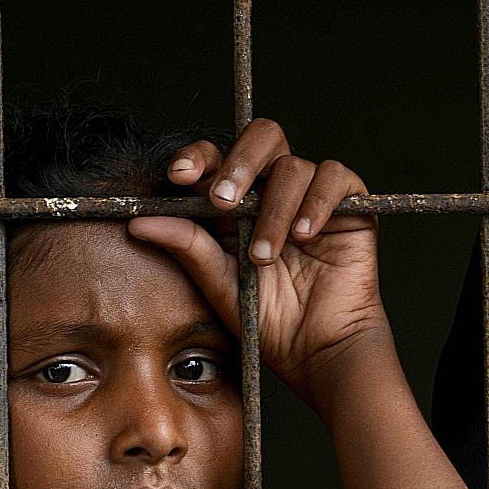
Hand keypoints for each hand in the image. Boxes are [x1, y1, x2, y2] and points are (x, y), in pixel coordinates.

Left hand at [128, 118, 386, 406]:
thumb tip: (138, 221)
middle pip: (261, 137)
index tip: (179, 176)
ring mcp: (312, 197)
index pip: (217, 159)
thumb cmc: (269, 324)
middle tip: (222, 201)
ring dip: (273, 209)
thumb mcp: (219, 284)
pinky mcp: (350, 207)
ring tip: (265, 255)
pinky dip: (318, 200)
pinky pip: (336, 177)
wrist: (317, 352)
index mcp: (238, 205)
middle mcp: (274, 192)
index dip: (198, 156)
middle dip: (238, 163)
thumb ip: (186, 246)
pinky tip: (304, 233)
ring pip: (293, 165)